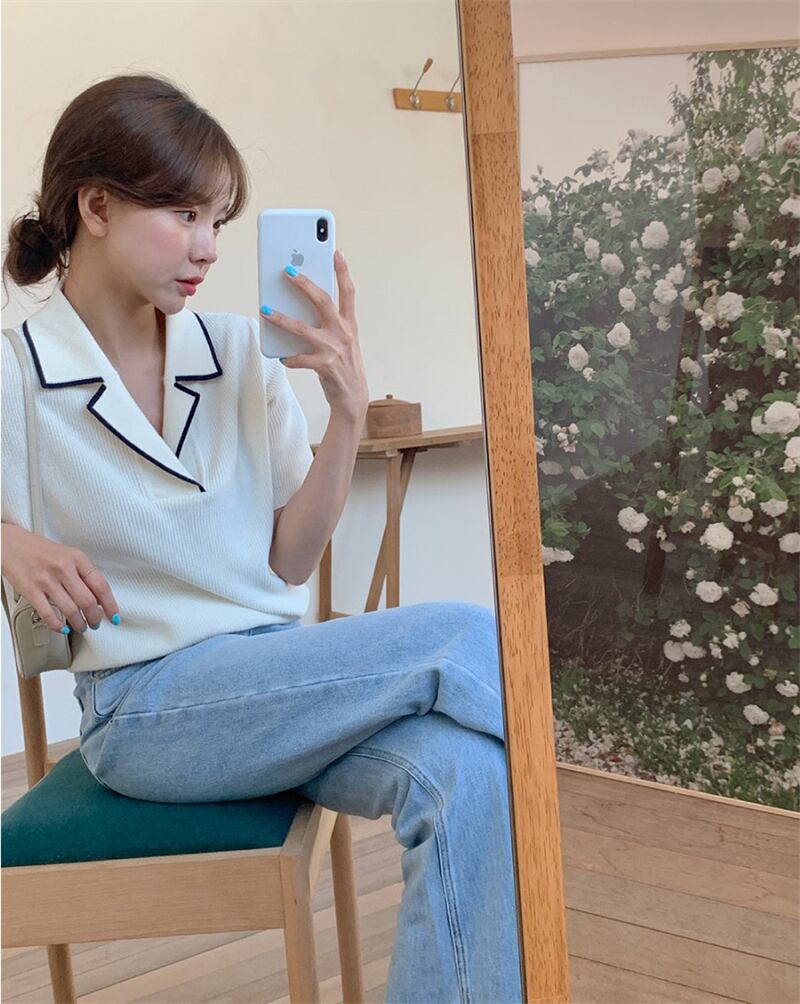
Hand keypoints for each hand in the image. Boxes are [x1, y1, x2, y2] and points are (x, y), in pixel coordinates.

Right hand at [1, 524, 119, 633]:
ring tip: (82, 627)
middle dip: (95, 617)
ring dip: (79, 623)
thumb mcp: (69, 555)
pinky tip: (63, 627)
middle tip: (96, 623)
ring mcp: (46, 580)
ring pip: (70, 610)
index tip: (113, 615)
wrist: (11, 543)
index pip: (101, 585)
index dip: (110, 604)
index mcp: (77, 558)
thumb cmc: (42, 551)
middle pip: (87, 601)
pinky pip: (48, 614)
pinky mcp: (30, 590)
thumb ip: (83, 574)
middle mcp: (63, 568)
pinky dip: (58, 625)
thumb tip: (99, 598)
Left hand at [261, 249, 368, 420]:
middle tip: (287, 271)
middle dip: (304, 284)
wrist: (353, 398)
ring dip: (282, 319)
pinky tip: (281, 357)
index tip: (336, 252)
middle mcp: (343, 333)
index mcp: (349, 324)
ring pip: (303, 329)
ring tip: (265, 310)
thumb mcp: (342, 340)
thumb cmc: (343, 365)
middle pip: (323, 301)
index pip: (348, 292)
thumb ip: (328, 323)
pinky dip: (289, 358)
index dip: (342, 271)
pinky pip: (301, 359)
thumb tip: (300, 306)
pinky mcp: (325, 366)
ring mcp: (334, 349)